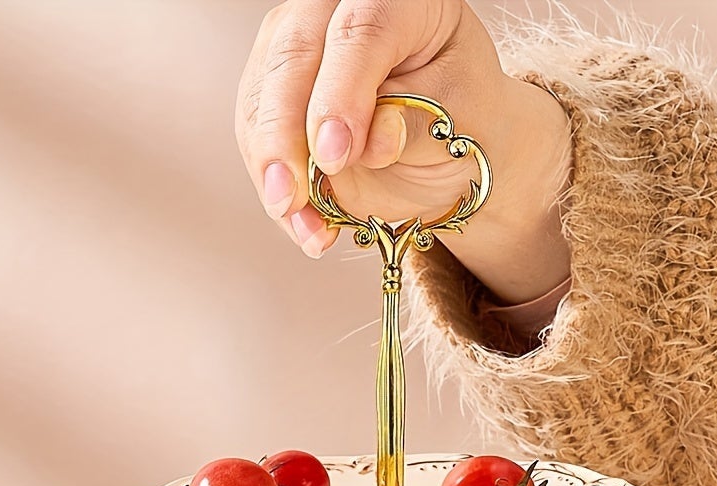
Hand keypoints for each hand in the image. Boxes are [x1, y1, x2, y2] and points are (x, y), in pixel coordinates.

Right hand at [235, 1, 572, 302]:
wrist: (448, 143)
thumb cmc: (460, 120)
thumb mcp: (456, 122)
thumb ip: (411, 125)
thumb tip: (368, 143)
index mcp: (399, 0)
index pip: (359, 33)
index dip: (341, 94)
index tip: (335, 155)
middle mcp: (335, 8)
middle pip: (293, 58)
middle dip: (285, 136)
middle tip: (293, 199)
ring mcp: (296, 43)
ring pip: (262, 99)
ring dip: (275, 173)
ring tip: (308, 231)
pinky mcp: (271, 88)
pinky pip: (256, 137)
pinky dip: (275, 187)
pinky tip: (303, 226)